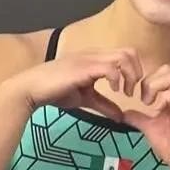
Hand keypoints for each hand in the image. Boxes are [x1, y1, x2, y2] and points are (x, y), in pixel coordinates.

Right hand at [5, 48, 141, 121]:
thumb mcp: (85, 99)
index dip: (134, 72)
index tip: (131, 92)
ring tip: (126, 93)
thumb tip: (121, 117)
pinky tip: (115, 91)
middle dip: (137, 72)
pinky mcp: (84, 67)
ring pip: (124, 56)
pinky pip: (111, 68)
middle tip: (133, 92)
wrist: (32, 89)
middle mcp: (95, 54)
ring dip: (131, 75)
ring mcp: (90, 58)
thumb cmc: (55, 92)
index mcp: (96, 59)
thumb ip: (104, 105)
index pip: (125, 55)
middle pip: (130, 52)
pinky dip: (118, 80)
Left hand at [121, 65, 169, 169]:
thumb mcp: (150, 128)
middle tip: (142, 99)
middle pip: (167, 69)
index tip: (138, 97)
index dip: (147, 80)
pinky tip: (156, 111)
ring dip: (155, 87)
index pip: (161, 74)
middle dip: (150, 80)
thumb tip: (124, 113)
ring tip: (148, 103)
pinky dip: (162, 98)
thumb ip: (138, 118)